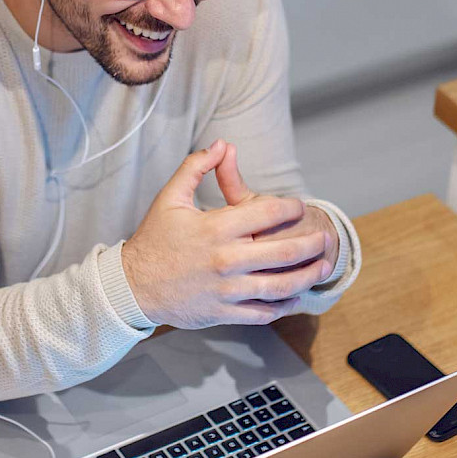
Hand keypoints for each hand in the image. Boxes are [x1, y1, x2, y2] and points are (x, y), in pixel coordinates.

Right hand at [120, 139, 330, 328]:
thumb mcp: (170, 197)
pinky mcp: (223, 313)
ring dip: (308, 277)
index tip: (299, 206)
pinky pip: (262, 312)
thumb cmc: (153, 239)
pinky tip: (296, 296)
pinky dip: (284, 305)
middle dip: (311, 244)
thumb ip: (197, 167)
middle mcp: (226, 259)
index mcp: (216, 228)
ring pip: (280, 286)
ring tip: (323, 267)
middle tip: (324, 238)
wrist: (132, 286)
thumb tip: (223, 144)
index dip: (290, 207)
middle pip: (283, 253)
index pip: (268, 212)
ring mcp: (226, 290)